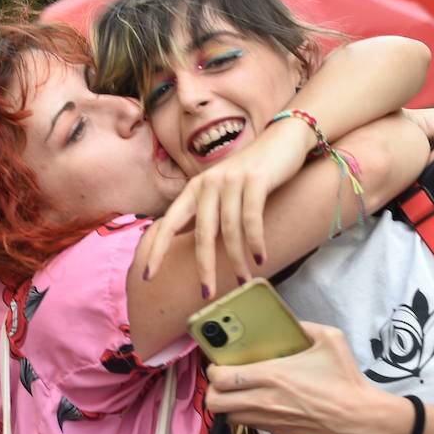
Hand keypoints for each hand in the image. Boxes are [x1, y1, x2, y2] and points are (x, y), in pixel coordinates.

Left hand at [141, 121, 313, 296]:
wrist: (284, 140)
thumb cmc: (253, 173)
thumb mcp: (223, 191)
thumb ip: (207, 213)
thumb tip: (188, 242)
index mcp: (195, 188)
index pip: (169, 222)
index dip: (157, 249)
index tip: (148, 276)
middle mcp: (209, 183)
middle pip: (202, 232)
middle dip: (204, 266)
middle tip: (207, 293)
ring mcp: (231, 179)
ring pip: (229, 229)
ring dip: (236, 259)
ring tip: (243, 280)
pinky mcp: (255, 179)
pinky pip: (251, 217)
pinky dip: (255, 241)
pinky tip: (260, 258)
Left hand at [205, 321, 409, 433]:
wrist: (358, 416)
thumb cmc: (345, 379)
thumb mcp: (330, 339)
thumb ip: (306, 326)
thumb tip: (291, 323)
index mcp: (272, 375)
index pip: (220, 378)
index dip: (212, 370)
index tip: (218, 362)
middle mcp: (264, 400)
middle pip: (214, 402)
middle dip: (212, 390)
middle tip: (222, 380)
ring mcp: (270, 419)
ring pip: (228, 417)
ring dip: (228, 404)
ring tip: (238, 391)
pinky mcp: (278, 432)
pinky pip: (249, 426)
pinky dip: (246, 416)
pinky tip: (258, 404)